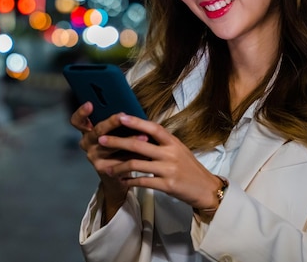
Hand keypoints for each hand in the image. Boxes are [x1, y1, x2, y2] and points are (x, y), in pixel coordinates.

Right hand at [69, 102, 150, 222]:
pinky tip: (146, 153)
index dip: (81, 113)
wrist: (119, 176)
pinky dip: (133, 155)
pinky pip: (119, 160)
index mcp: (88, 131)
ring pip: (110, 146)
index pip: (77, 121)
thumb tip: (133, 111)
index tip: (90, 104)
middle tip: (123, 116)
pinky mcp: (102, 169)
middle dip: (111, 122)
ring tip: (144, 136)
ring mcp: (93, 157)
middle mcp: (87, 143)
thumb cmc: (120, 148)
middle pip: (96, 130)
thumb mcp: (116, 134)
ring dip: (128, 140)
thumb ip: (118, 123)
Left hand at [100, 114, 223, 210]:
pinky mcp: (166, 186)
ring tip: (106, 168)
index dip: (136, 122)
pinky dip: (129, 182)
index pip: (153, 128)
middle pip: (138, 145)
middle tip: (101, 139)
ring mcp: (168, 170)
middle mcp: (170, 154)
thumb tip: (141, 133)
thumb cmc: (189, 168)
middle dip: (117, 142)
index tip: (120, 117)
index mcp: (173, 142)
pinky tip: (121, 181)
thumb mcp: (179, 150)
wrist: (205, 189)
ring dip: (118, 167)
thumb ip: (162, 143)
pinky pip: (142, 182)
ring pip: (136, 165)